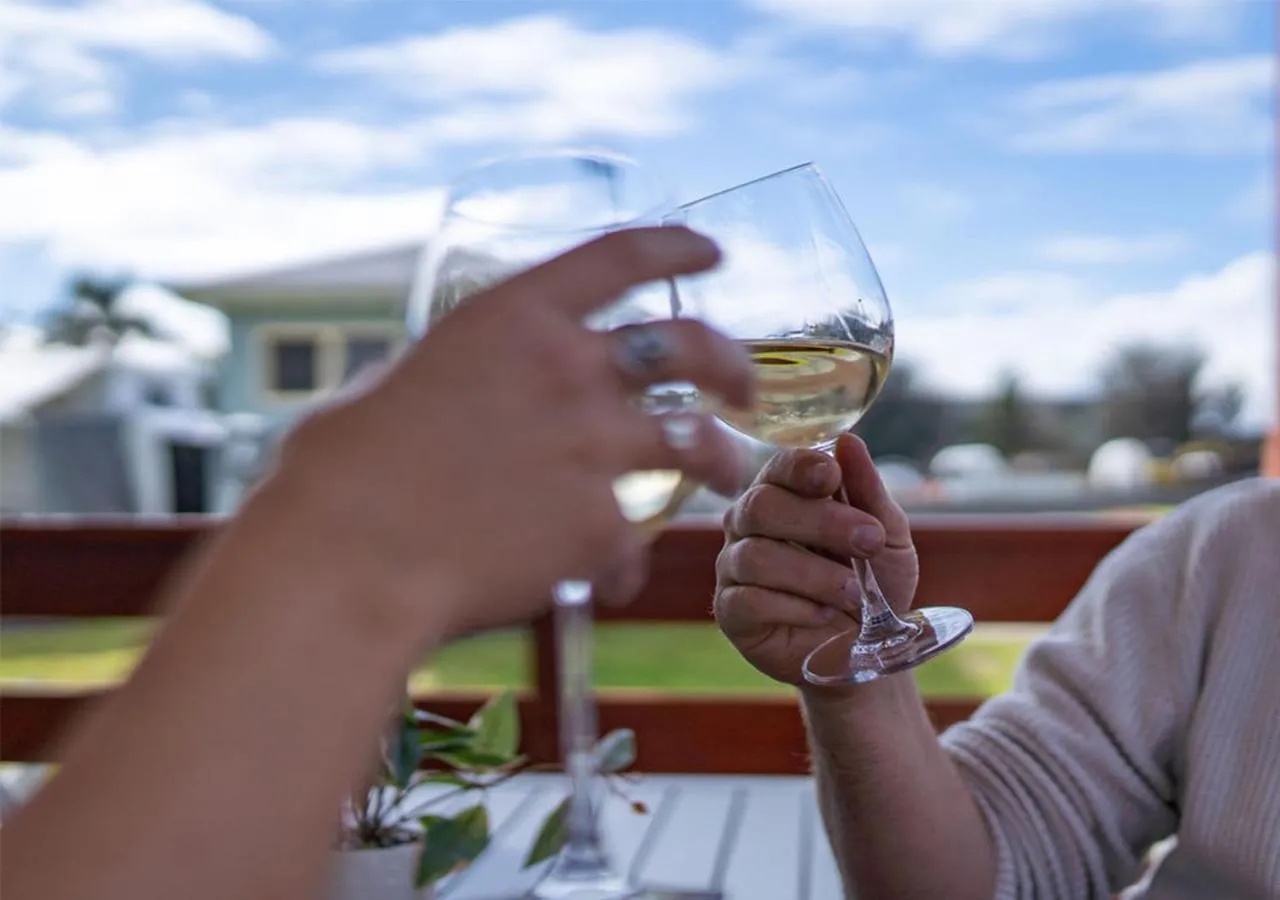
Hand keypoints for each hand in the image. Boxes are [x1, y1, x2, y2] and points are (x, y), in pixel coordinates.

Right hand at [258, 226, 753, 640]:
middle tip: (743, 385)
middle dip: (732, 363)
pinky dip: (624, 561)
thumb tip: (474, 395)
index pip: (620, 256)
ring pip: (698, 445)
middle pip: (690, 345)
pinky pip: (633, 544)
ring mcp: (594, 449)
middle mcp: (570, 371)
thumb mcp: (400, 385)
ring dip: (722, 460)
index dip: (676, 248)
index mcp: (513, 319)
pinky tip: (608, 577)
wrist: (345, 560)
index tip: (711, 253)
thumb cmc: (341, 474)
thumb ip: (463, 378)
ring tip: (727, 473)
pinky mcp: (600, 529)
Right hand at [714, 434, 917, 685]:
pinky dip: (796, 607)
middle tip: (868, 541)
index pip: (778, 467)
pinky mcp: (731, 612)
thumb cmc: (875, 587)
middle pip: (761, 506)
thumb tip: (848, 441)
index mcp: (785, 495)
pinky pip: (751, 600)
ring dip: (815, 574)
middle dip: (820, 522)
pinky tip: (823, 615)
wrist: (869, 651)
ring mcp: (734, 567)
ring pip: (757, 556)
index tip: (832, 476)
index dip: (801, 467)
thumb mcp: (888, 537)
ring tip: (855, 593)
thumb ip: (868, 492)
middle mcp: (749, 525)